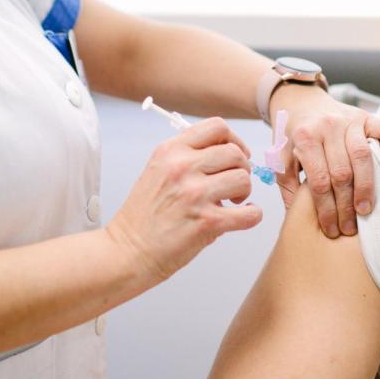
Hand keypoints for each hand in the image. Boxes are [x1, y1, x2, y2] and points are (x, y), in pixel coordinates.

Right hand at [106, 118, 262, 281]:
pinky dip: (252, 215)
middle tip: (233, 184)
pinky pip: (250, 213)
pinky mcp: (207, 222)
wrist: (127, 251)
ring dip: (244, 191)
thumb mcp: (157, 171)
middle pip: (234, 153)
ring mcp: (195, 194)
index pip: (217, 127)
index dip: (234, 140)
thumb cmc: (143, 216)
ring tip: (232, 202)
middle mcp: (182, 167)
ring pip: (243, 178)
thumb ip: (186, 157)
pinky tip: (241, 217)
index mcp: (170, 151)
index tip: (235, 155)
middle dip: (241, 168)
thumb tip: (227, 152)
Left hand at [271, 85, 379, 237]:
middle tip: (350, 227)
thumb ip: (288, 185)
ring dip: (366, 186)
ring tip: (367, 210)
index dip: (326, 208)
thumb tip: (295, 217)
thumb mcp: (281, 158)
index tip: (331, 228)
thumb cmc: (293, 135)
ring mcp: (348, 120)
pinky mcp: (364, 116)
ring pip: (362, 156)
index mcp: (305, 138)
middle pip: (342, 173)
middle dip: (346, 205)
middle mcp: (327, 127)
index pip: (319, 180)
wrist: (299, 101)